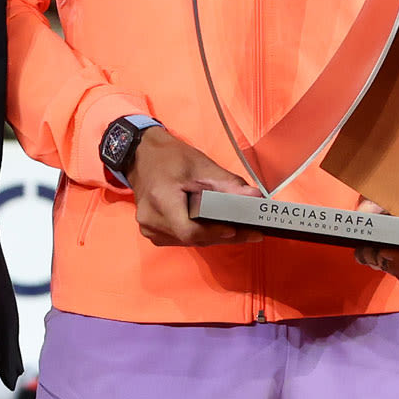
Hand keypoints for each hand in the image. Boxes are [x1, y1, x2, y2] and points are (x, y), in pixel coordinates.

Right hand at [126, 126, 264, 247]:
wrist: (143, 156)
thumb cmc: (170, 158)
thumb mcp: (201, 165)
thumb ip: (228, 184)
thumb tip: (255, 198)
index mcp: (160, 200)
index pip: (189, 230)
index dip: (214, 232)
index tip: (238, 229)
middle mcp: (151, 219)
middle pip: (193, 238)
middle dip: (223, 235)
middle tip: (252, 232)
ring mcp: (149, 229)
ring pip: (189, 241)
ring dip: (214, 237)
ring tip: (240, 230)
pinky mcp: (152, 232)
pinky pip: (181, 239)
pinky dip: (200, 234)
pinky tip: (218, 228)